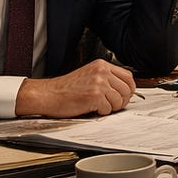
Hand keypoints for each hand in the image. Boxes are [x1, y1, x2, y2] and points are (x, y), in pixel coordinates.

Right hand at [14, 59, 136, 117]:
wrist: (48, 94)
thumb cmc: (65, 88)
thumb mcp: (89, 75)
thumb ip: (106, 78)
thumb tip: (124, 89)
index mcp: (101, 65)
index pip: (128, 76)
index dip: (129, 89)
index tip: (125, 95)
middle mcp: (102, 72)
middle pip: (127, 89)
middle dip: (122, 100)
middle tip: (112, 105)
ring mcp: (99, 83)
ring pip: (119, 100)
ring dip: (111, 107)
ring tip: (98, 106)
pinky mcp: (95, 96)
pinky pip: (108, 109)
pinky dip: (101, 112)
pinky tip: (91, 108)